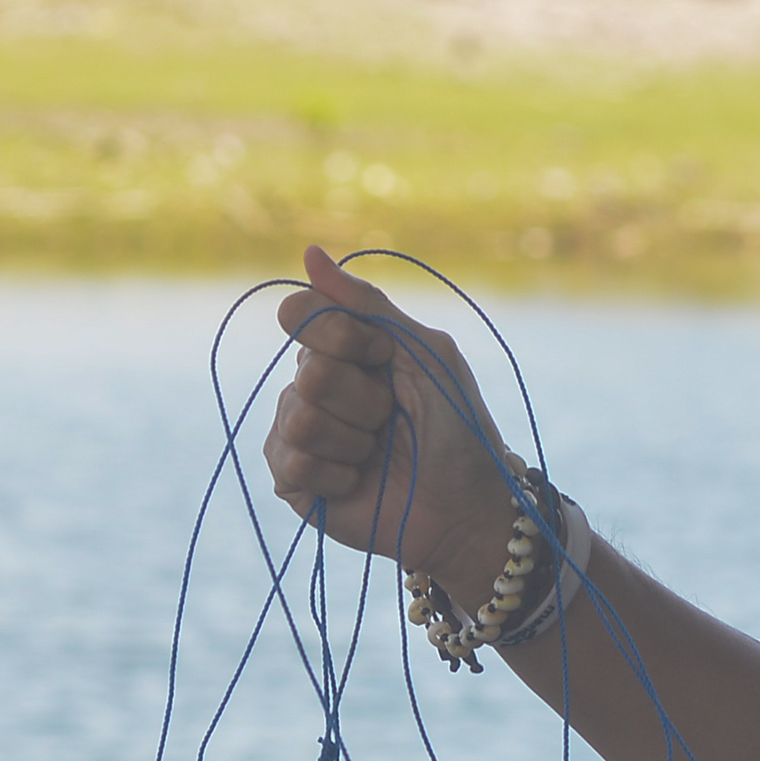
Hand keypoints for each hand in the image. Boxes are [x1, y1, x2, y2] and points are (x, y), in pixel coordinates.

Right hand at [262, 245, 520, 598]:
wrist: (467, 507)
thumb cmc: (457, 428)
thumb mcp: (425, 353)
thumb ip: (368, 304)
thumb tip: (309, 253)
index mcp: (343, 348)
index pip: (301, 314)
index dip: (343, 337)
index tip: (385, 359)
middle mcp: (313, 384)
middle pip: (309, 369)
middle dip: (364, 398)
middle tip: (392, 419)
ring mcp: (298, 432)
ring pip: (299, 416)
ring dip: (354, 439)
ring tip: (378, 453)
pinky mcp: (293, 480)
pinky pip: (292, 461)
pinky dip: (338, 474)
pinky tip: (359, 483)